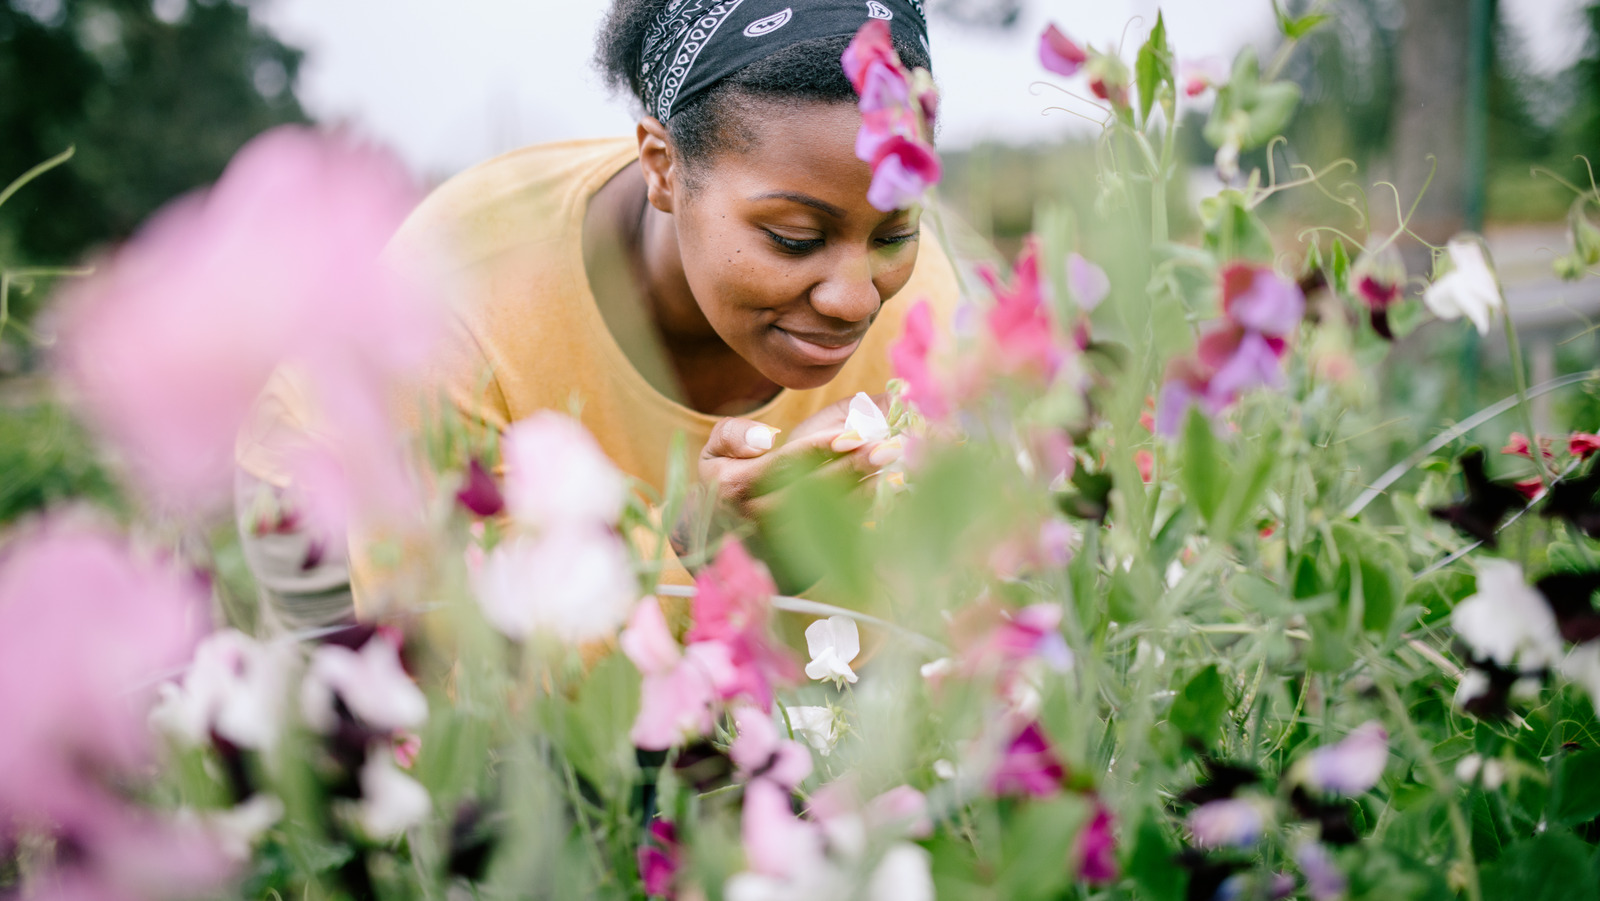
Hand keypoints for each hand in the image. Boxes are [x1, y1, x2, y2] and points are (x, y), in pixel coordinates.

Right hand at [698, 393, 903, 522]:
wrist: (719, 533)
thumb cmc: (724, 480)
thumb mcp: (713, 450)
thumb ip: (734, 434)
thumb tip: (767, 439)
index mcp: (736, 489)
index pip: (786, 464)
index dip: (822, 447)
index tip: (855, 434)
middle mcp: (758, 519)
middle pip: (815, 490)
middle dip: (855, 467)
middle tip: (889, 447)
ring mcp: (780, 540)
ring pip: (830, 514)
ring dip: (865, 489)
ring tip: (892, 465)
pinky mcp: (799, 556)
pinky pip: (837, 533)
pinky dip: (863, 510)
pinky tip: (883, 489)